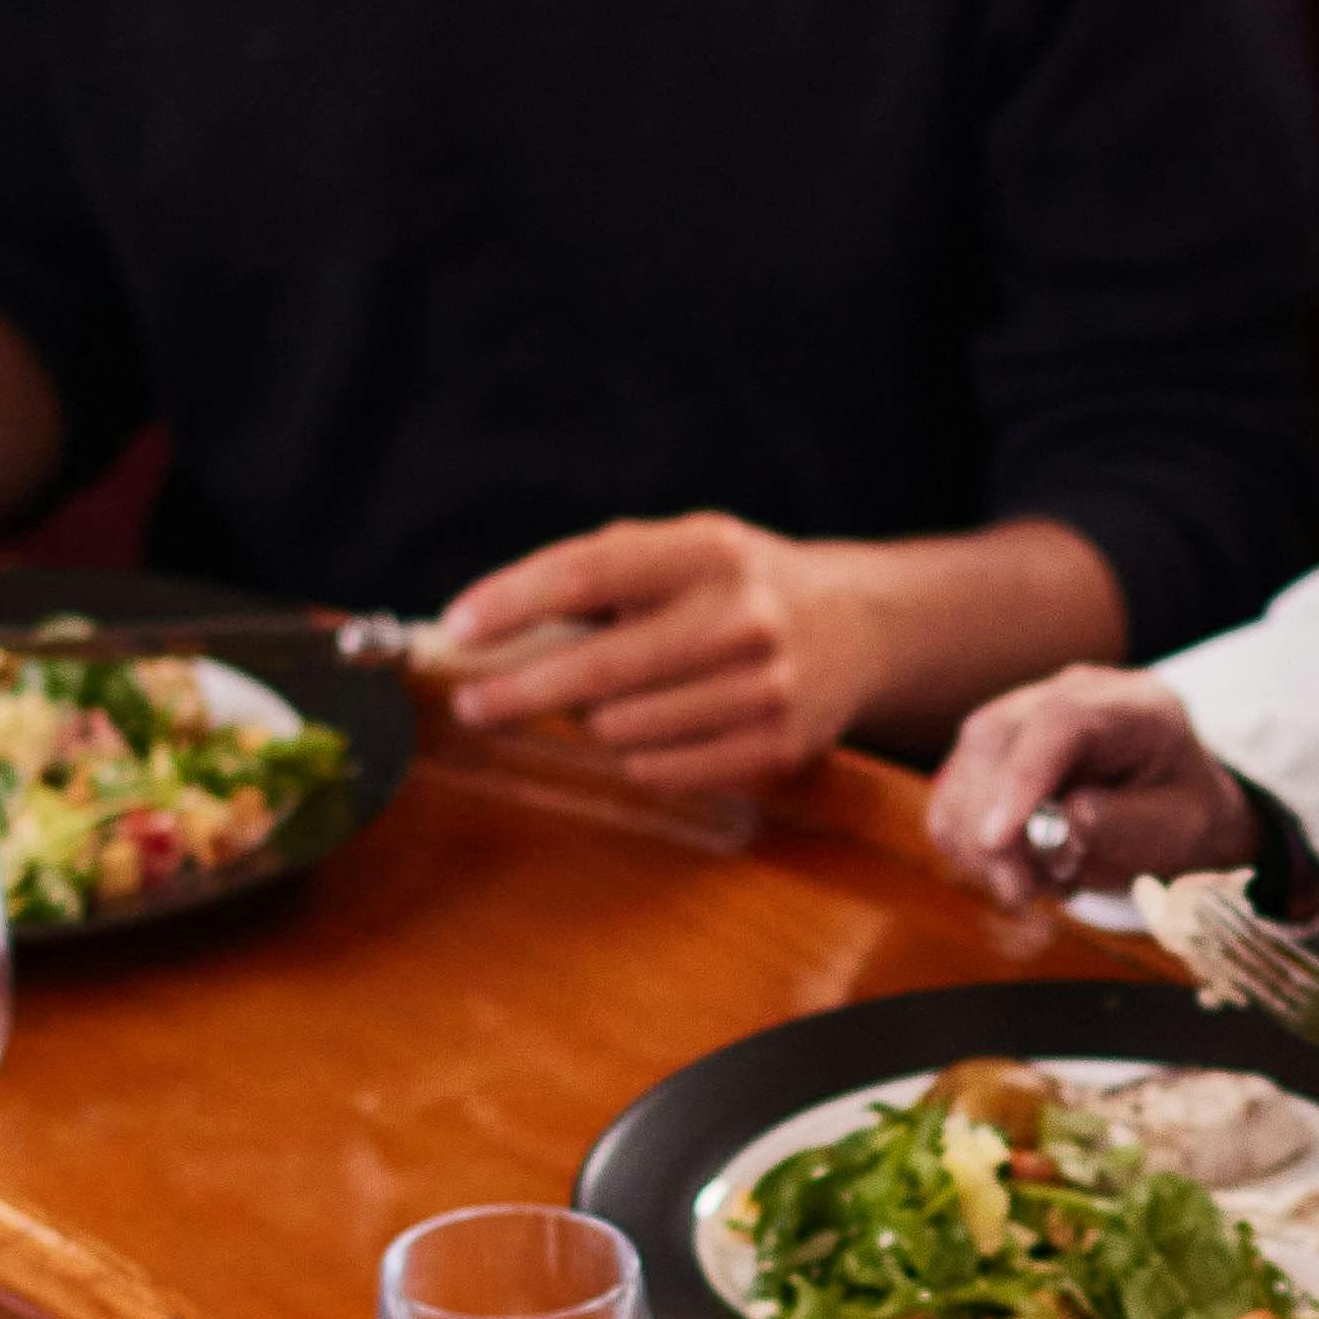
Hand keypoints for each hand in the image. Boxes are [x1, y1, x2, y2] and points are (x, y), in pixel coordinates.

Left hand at [433, 512, 882, 798]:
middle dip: (516, 691)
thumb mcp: (684, 549)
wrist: (859, 629)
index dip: (513, 601)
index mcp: (709, 550)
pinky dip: (637, 755)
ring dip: (595, 719)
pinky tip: (657, 728)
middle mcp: (741, 617)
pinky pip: (659, 770)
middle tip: (472, 704)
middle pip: (595, 670)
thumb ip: (602, 573)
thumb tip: (492, 626)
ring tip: (617, 699)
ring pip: (620, 729)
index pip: (588, 573)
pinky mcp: (776, 749)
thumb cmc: (737, 587)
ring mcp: (764, 689)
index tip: (459, 627)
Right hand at [925, 668, 1242, 896]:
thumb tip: (1064, 823)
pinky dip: (965, 844)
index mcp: (1133, 704)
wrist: (1172, 805)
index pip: (1061, 722)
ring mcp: (1024, 715)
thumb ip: (1128, 823)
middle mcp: (1070, 694)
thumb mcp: (1181, 828)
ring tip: (1032, 885)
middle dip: (995, 830)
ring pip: (965, 767)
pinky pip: (952, 796)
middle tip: (1022, 892)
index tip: (998, 839)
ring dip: (978, 844)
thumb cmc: (1181, 815)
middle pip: (998, 741)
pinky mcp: (992, 750)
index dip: (1023, 777)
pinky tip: (1011, 869)